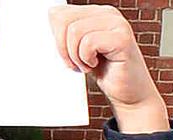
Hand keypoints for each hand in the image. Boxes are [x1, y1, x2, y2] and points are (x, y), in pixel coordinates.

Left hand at [49, 5, 168, 132]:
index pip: (58, 14)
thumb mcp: (76, 52)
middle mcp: (106, 14)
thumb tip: (45, 23)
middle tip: (74, 62)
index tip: (65, 55)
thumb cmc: (103, 72)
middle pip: (63, 20)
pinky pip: (88, 43)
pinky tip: (95, 65)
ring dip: (75, 56)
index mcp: (94, 13)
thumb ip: (64, 36)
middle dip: (62, 48)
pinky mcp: (121, 38)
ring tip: (87, 64)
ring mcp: (116, 23)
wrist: (127, 92)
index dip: (54, 38)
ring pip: (74, 32)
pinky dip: (85, 59)